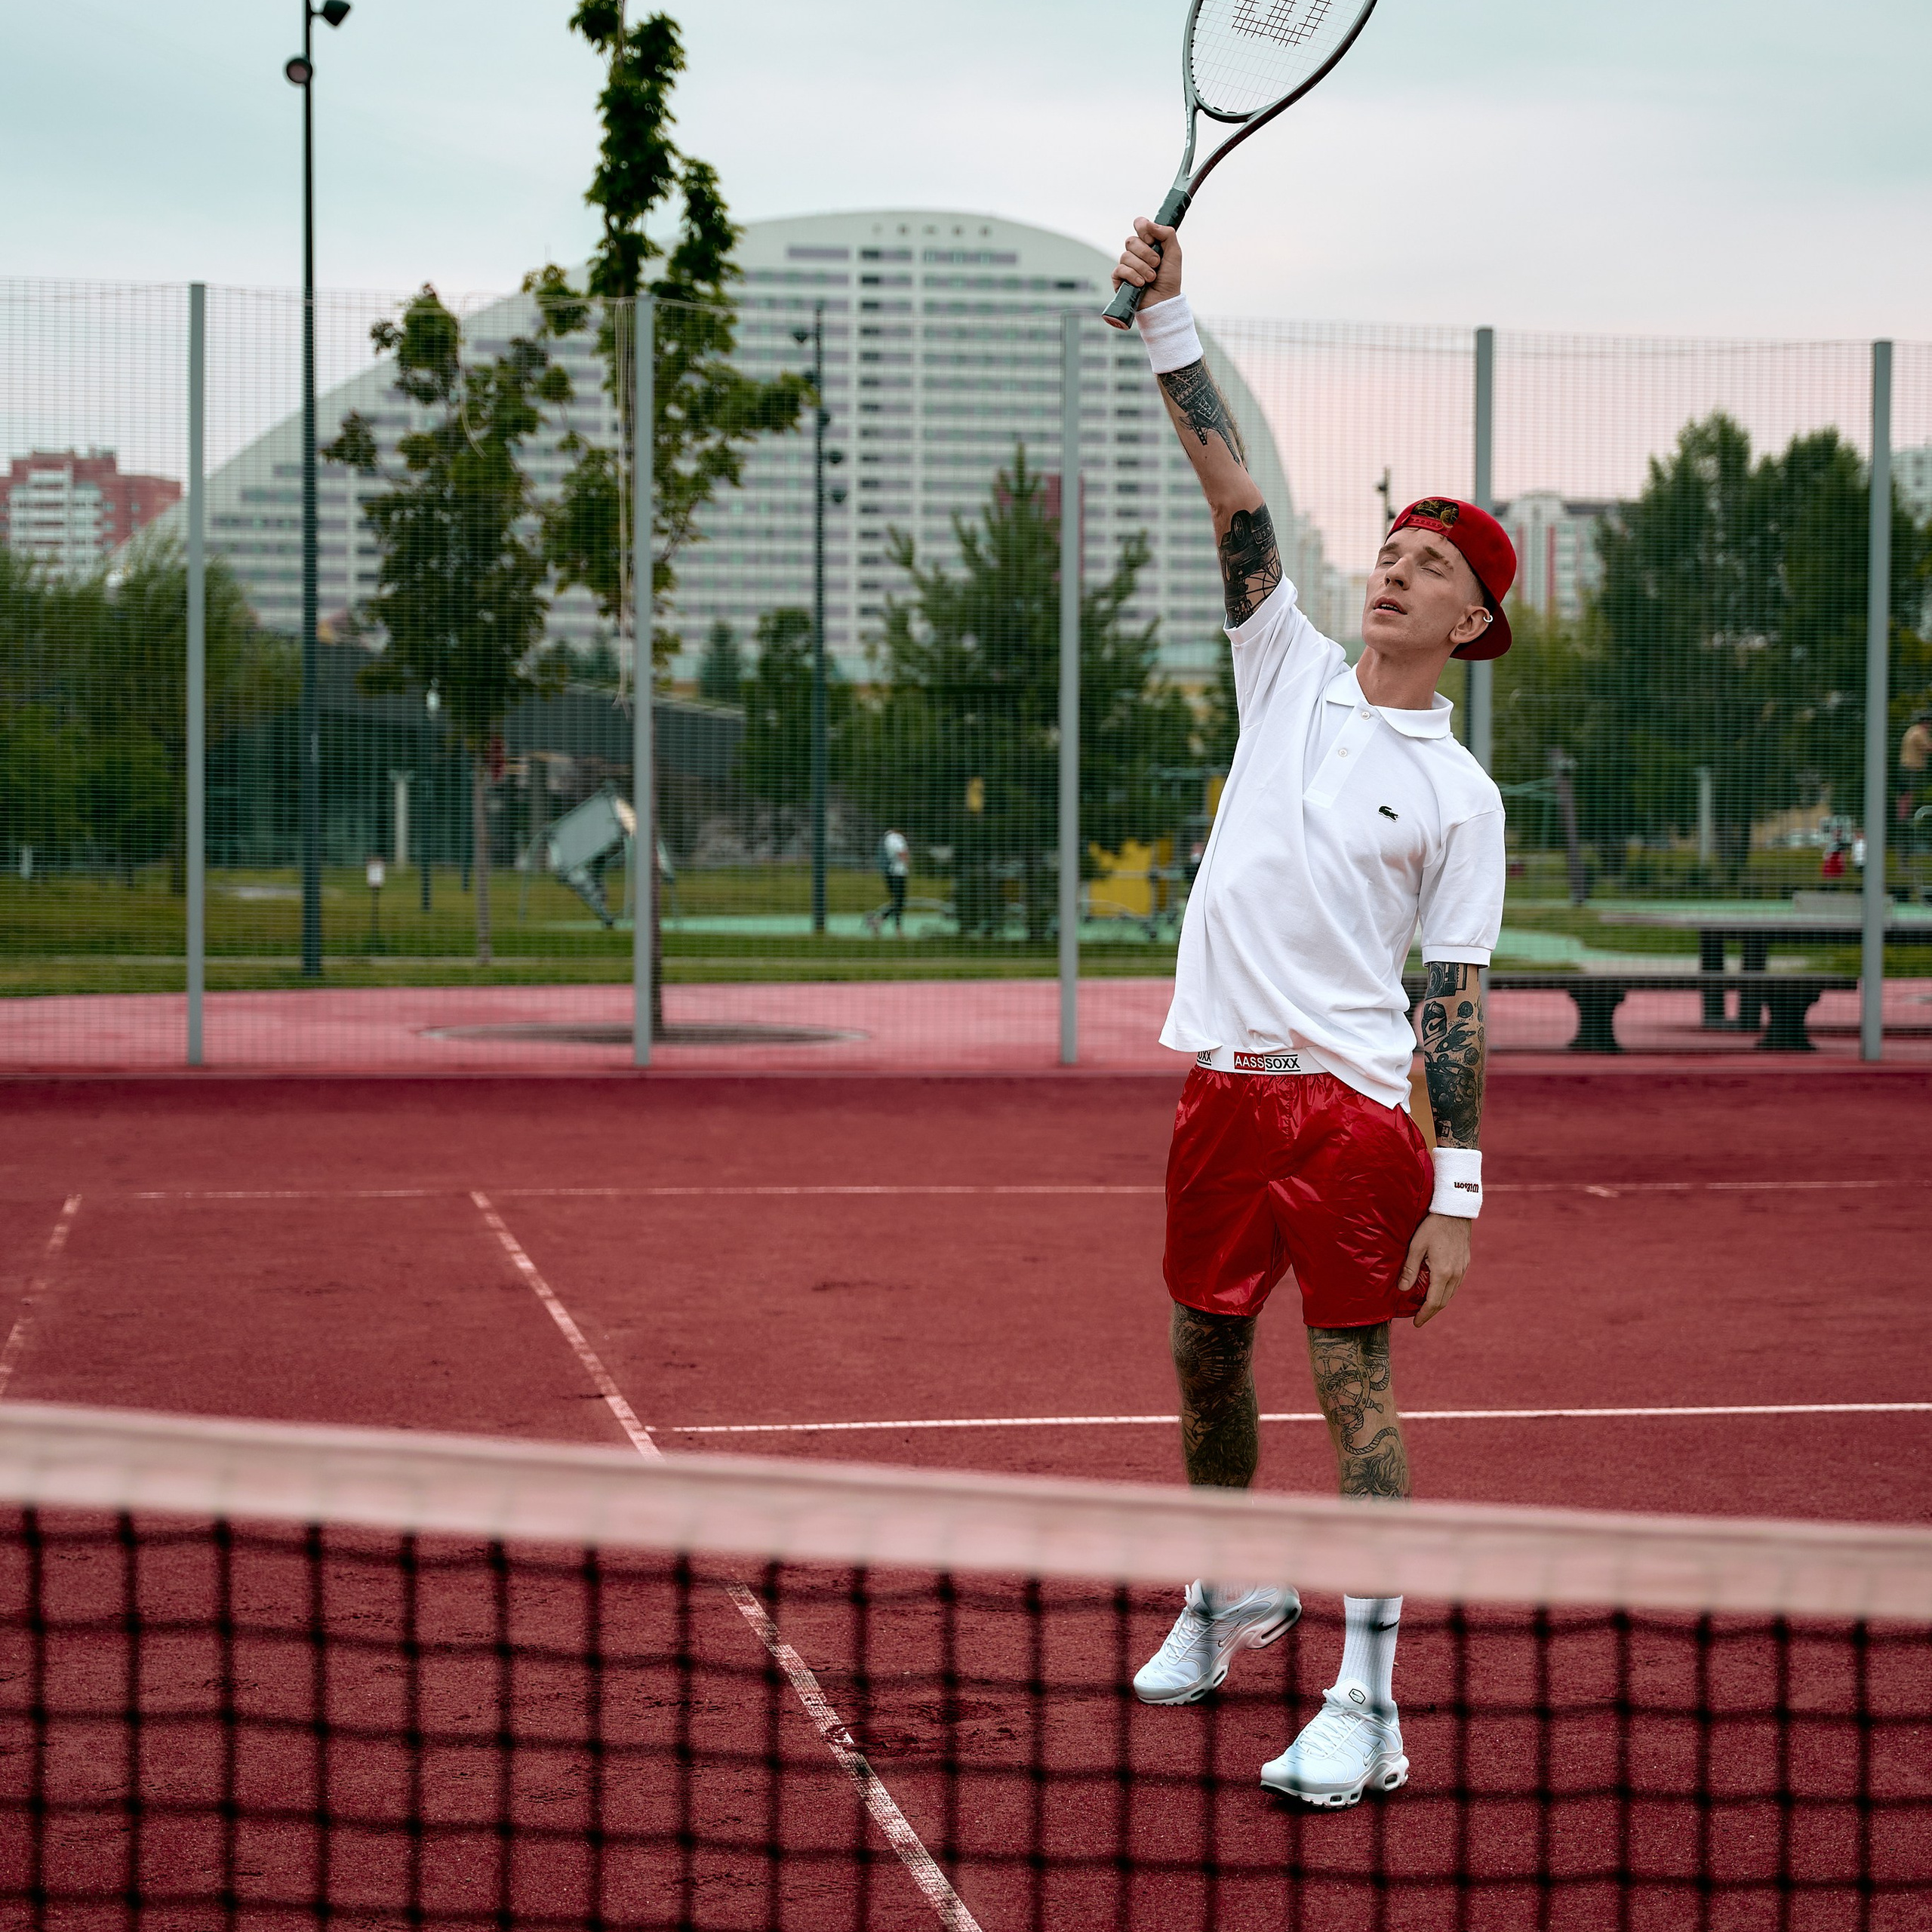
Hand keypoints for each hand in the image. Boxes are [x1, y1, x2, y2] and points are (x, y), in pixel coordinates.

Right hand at [1114, 217, 1183, 307]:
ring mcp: (1126, 265)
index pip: (1139, 224)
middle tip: (1156, 264)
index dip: (1143, 229)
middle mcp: (1135, 252)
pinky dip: (1132, 276)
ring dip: (1142, 267)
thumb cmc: (1169, 279)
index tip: (1152, 241)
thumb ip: (1167, 234)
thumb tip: (1150, 224)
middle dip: (1146, 253)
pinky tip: (1141, 284)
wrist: (1163, 301)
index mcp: (1148, 242)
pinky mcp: (1119, 278)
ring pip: (1126, 256)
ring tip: (1151, 278)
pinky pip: (1120, 269)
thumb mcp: (1174, 253)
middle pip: (1131, 241)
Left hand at [1399, 1213, 1470, 1327]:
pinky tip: (1437, 1289)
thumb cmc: (1433, 1226)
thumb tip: (1402, 1289)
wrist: (1455, 1212)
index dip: (1425, 1315)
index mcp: (1443, 1273)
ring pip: (1451, 1294)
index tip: (1416, 1323)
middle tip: (1419, 1317)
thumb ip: (1409, 1269)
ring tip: (1426, 1305)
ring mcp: (1462, 1270)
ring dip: (1438, 1302)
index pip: (1434, 1302)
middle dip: (1431, 1312)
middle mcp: (1455, 1275)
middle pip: (1443, 1301)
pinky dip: (1446, 1291)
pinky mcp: (1465, 1263)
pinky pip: (1456, 1284)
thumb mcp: (1416, 1246)